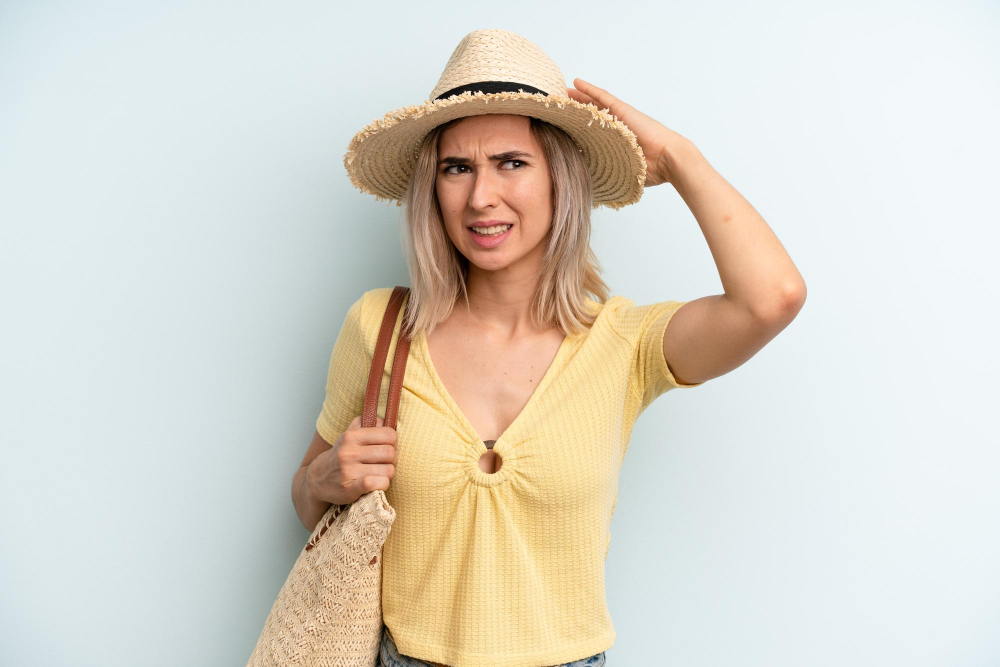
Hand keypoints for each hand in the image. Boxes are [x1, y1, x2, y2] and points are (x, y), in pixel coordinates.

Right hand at [306, 415, 396, 504]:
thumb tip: (384, 420)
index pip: (389, 435)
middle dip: (392, 460)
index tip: (386, 448)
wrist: (316, 479)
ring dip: (387, 474)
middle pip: (390, 453)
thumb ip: (367, 424)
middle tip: (384, 463)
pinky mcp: (349, 490)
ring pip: (388, 471)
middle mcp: (348, 452)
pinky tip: (376, 484)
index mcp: (351, 436)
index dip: (392, 442)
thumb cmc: (340, 455)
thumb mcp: (349, 435)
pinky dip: (382, 484)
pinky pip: (376, 484)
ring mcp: (348, 471)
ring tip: (378, 474)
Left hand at [566, 78, 690, 187]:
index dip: (577, 128)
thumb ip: (609, 175)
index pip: (591, 132)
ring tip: (561, 92)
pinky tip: (576, 82)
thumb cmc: (652, 170)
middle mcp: (616, 127)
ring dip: (577, 97)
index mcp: (615, 141)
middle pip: (590, 115)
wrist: (669, 159)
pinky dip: (589, 89)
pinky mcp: (622, 110)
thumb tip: (594, 191)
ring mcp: (619, 117)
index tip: (563, 128)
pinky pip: (602, 97)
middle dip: (574, 110)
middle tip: (558, 106)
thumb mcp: (623, 172)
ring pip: (592, 103)